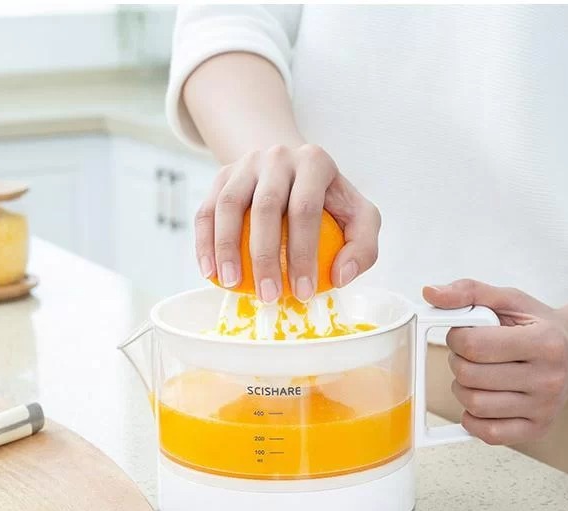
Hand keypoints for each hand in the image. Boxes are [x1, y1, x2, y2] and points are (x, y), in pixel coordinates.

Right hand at [195, 144, 380, 301]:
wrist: (291, 171)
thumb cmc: (328, 203)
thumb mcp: (359, 217)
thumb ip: (363, 247)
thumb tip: (339, 276)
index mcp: (314, 162)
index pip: (305, 209)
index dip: (303, 253)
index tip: (302, 292)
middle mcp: (278, 156)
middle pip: (266, 206)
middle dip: (265, 257)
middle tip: (268, 297)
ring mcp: (245, 164)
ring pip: (228, 205)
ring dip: (227, 248)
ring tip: (232, 284)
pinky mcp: (221, 176)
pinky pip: (206, 211)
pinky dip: (204, 243)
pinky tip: (210, 272)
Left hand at [422, 279, 567, 444]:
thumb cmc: (539, 326)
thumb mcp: (509, 300)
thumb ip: (469, 292)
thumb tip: (432, 293)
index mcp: (545, 342)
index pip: (474, 345)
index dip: (457, 337)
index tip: (465, 334)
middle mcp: (549, 379)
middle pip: (470, 376)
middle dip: (459, 362)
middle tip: (471, 355)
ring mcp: (545, 408)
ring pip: (474, 406)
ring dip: (464, 388)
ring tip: (479, 374)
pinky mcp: (537, 429)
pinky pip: (487, 434)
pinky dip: (474, 417)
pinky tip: (484, 397)